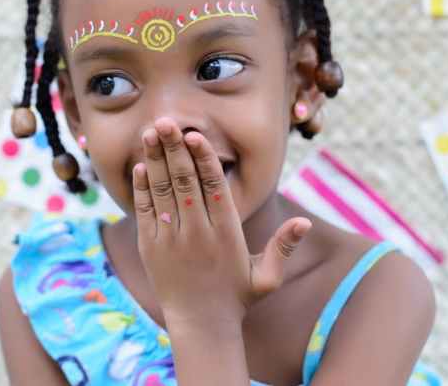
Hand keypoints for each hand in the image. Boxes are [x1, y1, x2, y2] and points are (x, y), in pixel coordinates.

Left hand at [132, 117, 311, 329]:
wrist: (201, 327)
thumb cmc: (238, 298)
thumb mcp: (268, 276)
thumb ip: (283, 246)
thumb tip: (305, 222)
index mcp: (226, 233)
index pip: (214, 186)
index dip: (204, 158)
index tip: (194, 134)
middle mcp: (197, 232)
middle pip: (184, 181)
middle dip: (174, 149)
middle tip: (166, 120)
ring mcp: (171, 239)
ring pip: (162, 191)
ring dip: (155, 160)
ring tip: (151, 132)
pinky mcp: (151, 247)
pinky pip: (145, 212)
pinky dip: (142, 188)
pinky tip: (141, 166)